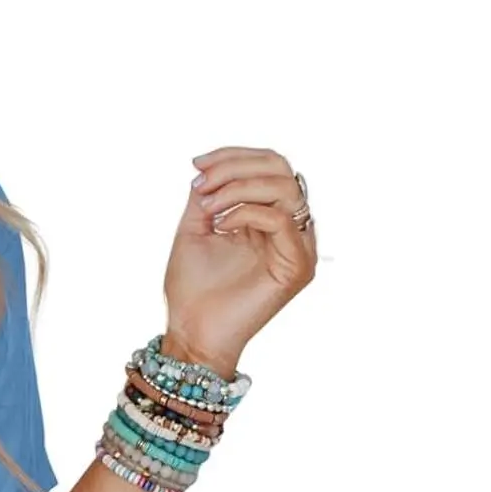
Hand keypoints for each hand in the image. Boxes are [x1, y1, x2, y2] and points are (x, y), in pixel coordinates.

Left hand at [161, 146, 317, 378]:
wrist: (192, 335)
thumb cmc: (192, 290)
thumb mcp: (195, 229)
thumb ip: (209, 195)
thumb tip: (213, 164)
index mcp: (268, 217)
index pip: (268, 167)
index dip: (233, 156)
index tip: (197, 164)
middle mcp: (289, 228)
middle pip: (280, 168)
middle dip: (235, 167)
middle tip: (201, 185)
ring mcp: (298, 246)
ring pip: (285, 187)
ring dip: (239, 188)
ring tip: (208, 209)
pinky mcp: (298, 265)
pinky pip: (280, 218)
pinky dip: (246, 213)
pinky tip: (222, 226)